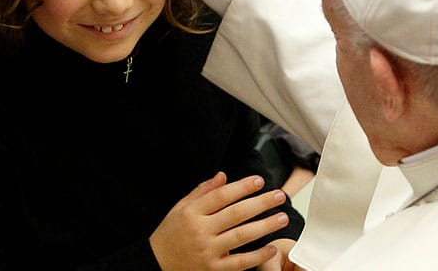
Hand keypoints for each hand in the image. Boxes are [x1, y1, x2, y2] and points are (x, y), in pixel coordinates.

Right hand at [150, 172, 289, 270]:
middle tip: (279, 196)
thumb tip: (222, 175)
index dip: (242, 187)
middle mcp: (200, 231)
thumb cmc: (170, 234)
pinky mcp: (213, 269)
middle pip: (236, 214)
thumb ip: (202, 191)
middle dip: (260, 203)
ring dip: (265, 226)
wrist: (156, 264)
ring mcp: (208, 251)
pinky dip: (257, 256)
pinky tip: (271, 247)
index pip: (221, 196)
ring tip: (282, 218)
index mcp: (192, 213)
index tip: (259, 180)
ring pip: (241, 236)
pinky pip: (239, 262)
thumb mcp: (180, 208)